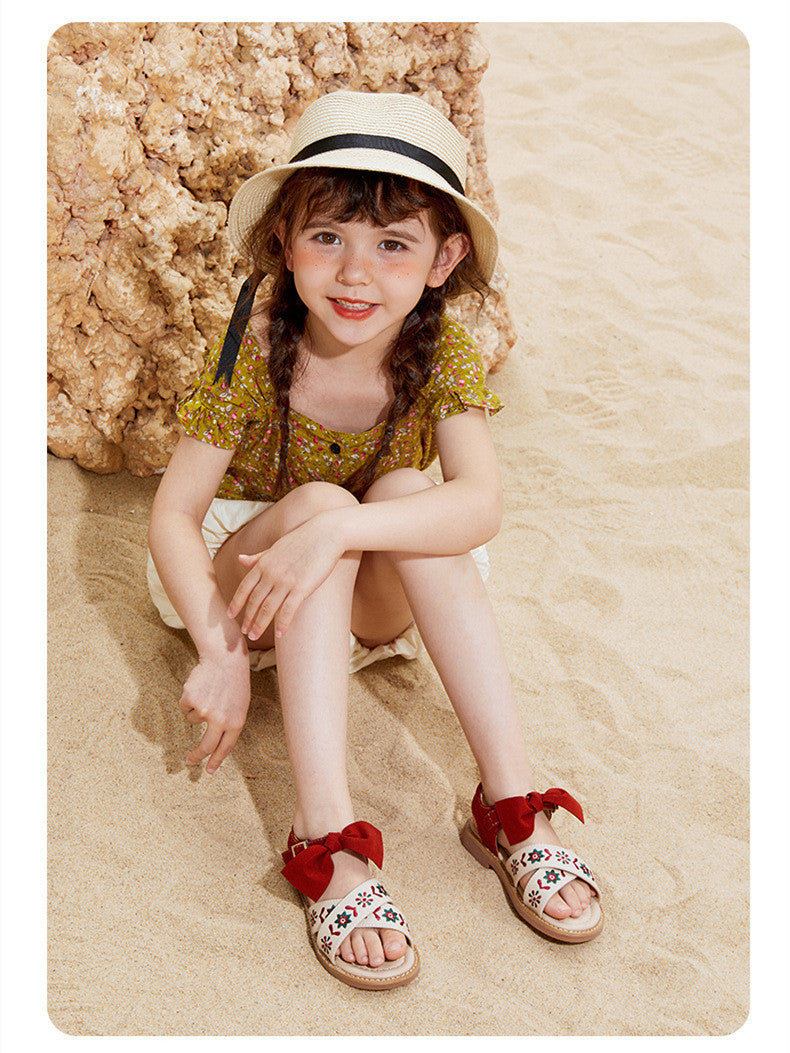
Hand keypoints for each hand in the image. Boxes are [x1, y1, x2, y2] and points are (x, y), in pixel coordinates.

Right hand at [179, 652, 250, 773]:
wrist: (225, 660)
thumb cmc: (234, 683)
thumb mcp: (240, 706)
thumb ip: (229, 725)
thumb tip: (215, 746)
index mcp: (236, 722)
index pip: (225, 748)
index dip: (216, 761)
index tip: (209, 771)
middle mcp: (220, 719)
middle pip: (206, 746)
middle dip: (197, 756)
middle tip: (190, 761)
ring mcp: (204, 710)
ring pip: (193, 721)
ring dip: (197, 710)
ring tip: (209, 693)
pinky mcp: (190, 700)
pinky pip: (185, 707)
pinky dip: (189, 699)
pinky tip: (200, 687)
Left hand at [228, 513, 344, 640]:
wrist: (326, 534)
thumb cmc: (302, 539)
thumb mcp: (276, 547)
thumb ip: (258, 557)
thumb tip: (240, 559)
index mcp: (263, 564)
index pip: (244, 587)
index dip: (236, 603)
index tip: (230, 615)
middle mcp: (271, 573)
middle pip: (254, 601)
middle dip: (247, 618)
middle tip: (244, 632)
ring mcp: (286, 581)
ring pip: (268, 608)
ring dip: (260, 625)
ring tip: (255, 636)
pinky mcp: (302, 588)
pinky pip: (288, 610)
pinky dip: (282, 623)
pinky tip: (280, 634)